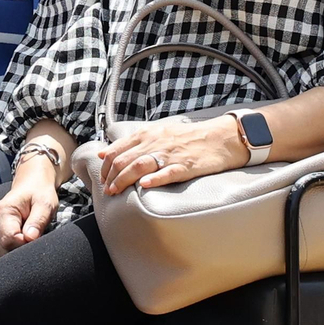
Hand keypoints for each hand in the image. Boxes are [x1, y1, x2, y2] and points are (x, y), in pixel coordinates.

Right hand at [0, 173, 59, 258]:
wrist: (32, 186)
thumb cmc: (39, 193)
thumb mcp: (45, 204)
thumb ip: (38, 220)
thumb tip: (30, 238)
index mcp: (3, 211)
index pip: (9, 240)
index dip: (25, 244)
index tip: (36, 235)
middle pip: (4, 249)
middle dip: (21, 249)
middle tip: (34, 235)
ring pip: (2, 253)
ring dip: (17, 251)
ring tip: (28, 235)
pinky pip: (1, 253)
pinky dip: (12, 252)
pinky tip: (22, 241)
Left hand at [98, 116, 245, 195]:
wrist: (221, 137)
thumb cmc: (189, 137)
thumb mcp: (158, 132)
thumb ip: (132, 142)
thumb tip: (104, 152)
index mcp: (148, 134)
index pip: (117, 149)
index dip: (106, 166)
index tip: (102, 178)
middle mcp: (156, 142)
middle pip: (125, 159)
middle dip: (111, 176)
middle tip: (107, 190)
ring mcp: (170, 154)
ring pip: (140, 165)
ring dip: (124, 180)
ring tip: (115, 191)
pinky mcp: (186, 166)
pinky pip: (167, 172)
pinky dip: (154, 178)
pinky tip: (144, 185)